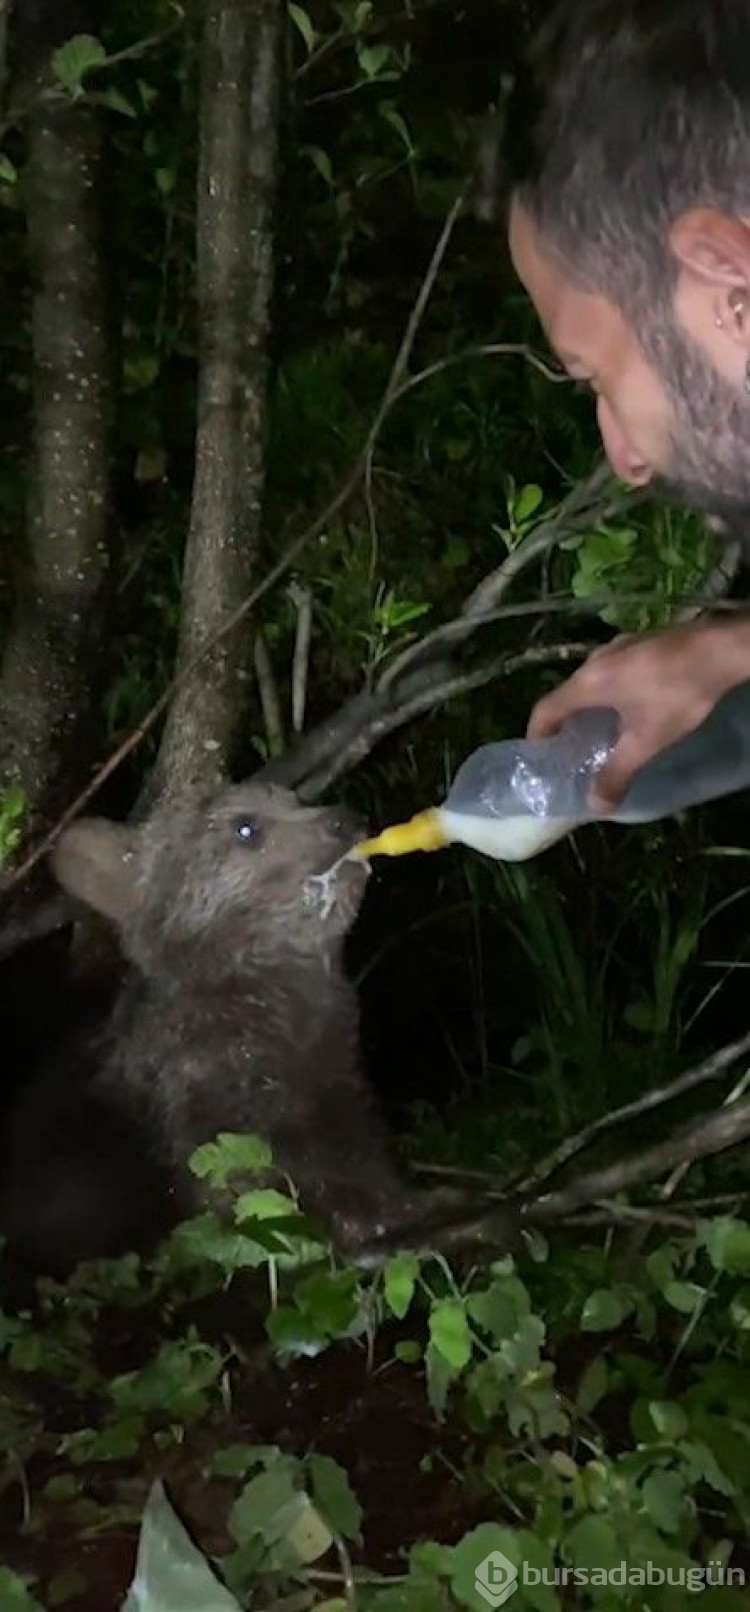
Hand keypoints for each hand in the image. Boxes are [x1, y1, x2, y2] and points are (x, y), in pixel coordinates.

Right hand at [527, 615, 749, 810]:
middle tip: (573, 748)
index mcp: (587, 683)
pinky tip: (632, 703)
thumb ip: (617, 773)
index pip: (545, 709)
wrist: (719, 650)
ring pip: (591, 680)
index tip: (540, 754)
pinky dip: (610, 689)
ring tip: (602, 729)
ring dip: (589, 704)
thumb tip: (595, 806)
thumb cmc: (675, 695)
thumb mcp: (646, 741)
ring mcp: (618, 645)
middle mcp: (595, 660)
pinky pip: (612, 669)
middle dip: (565, 722)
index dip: (536, 733)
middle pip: (567, 693)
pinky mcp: (640, 641)